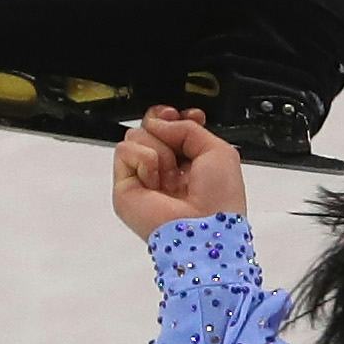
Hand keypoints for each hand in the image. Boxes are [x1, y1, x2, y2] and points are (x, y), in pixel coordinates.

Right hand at [113, 107, 248, 237]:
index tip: (182, 115)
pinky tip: (155, 179)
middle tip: (174, 138)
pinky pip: (124, 151)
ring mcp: (144, 178)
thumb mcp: (218, 150)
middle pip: (149, 126)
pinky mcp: (125, 187)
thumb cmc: (219, 198)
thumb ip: (188, 127)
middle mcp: (165, 170)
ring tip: (170, 175)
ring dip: (159, 150)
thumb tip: (158, 121)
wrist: (205, 228)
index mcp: (188, 163)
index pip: (169, 127)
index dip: (173, 116)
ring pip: (137, 136)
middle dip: (162, 123)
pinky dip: (144, 159)